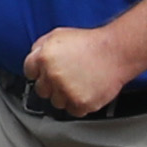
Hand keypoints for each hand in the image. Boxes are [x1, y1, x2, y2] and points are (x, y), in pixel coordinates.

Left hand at [21, 27, 138, 116]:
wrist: (118, 51)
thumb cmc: (92, 43)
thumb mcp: (60, 35)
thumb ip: (41, 47)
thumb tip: (32, 59)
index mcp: (44, 57)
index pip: (29, 72)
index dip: (40, 72)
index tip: (49, 72)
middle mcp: (52, 75)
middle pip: (42, 90)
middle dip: (52, 85)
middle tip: (69, 77)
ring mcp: (66, 91)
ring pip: (57, 102)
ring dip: (66, 96)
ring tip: (81, 83)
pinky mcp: (80, 103)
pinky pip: (73, 111)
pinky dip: (80, 104)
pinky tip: (88, 90)